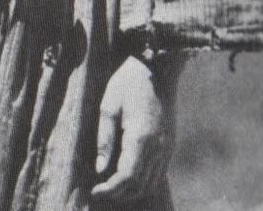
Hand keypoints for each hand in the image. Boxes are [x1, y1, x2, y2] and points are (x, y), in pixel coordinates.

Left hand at [91, 55, 179, 205]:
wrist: (157, 69)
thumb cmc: (128, 83)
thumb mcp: (109, 104)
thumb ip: (104, 137)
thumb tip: (100, 169)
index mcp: (140, 137)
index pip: (126, 177)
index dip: (110, 189)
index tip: (94, 191)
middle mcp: (157, 147)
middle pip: (139, 185)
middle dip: (118, 194)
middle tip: (99, 191)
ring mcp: (166, 147)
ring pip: (150, 183)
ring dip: (130, 191)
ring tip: (111, 187)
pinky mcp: (169, 145)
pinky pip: (158, 174)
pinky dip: (143, 182)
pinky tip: (129, 177)